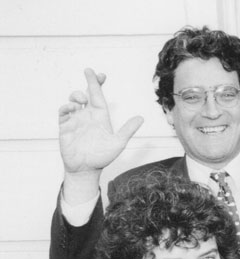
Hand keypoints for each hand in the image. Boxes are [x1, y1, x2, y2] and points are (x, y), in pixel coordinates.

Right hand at [58, 69, 142, 199]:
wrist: (86, 169)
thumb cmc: (102, 157)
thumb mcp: (118, 143)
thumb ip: (128, 130)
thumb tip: (141, 118)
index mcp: (100, 117)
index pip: (99, 97)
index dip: (98, 84)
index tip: (100, 74)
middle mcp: (87, 116)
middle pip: (86, 94)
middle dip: (88, 82)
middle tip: (89, 71)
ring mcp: (75, 120)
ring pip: (73, 100)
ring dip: (76, 95)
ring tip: (82, 100)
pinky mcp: (65, 127)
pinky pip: (63, 113)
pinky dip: (66, 107)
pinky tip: (72, 108)